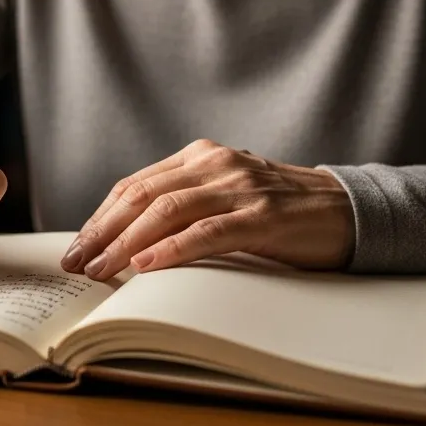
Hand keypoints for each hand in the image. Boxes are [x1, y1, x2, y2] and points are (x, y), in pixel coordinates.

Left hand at [61, 140, 353, 280]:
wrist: (349, 210)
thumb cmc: (280, 213)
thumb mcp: (225, 199)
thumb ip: (185, 208)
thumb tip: (125, 244)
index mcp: (200, 156)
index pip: (134, 185)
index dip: (100, 217)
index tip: (77, 247)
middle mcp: (215, 164)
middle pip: (142, 196)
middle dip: (103, 231)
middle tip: (76, 263)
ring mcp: (240, 186)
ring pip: (167, 211)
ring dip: (127, 243)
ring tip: (101, 269)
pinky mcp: (264, 215)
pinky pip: (209, 231)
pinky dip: (172, 248)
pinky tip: (147, 265)